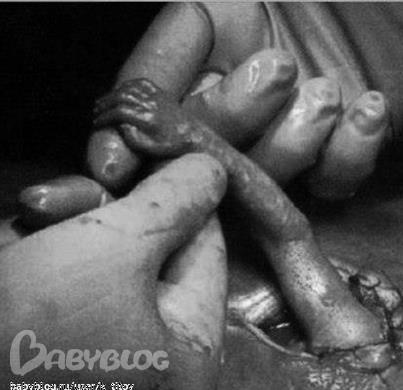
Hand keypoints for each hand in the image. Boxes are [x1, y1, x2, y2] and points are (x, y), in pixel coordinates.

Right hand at [0, 154, 227, 389]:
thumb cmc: (38, 328)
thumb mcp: (116, 251)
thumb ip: (172, 203)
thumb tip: (211, 170)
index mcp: (189, 337)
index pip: (206, 244)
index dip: (183, 194)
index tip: (153, 156)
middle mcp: (155, 340)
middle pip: (151, 243)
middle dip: (105, 207)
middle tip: (72, 189)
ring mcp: (106, 331)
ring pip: (103, 247)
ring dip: (65, 222)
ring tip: (30, 214)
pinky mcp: (62, 324)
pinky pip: (65, 264)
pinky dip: (36, 246)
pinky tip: (12, 247)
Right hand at [87, 3, 389, 200]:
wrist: (373, 14)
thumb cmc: (305, 2)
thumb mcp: (221, 10)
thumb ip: (177, 43)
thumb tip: (141, 90)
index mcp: (196, 89)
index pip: (146, 124)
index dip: (124, 146)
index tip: (115, 167)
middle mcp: (228, 129)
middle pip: (201, 157)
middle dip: (233, 119)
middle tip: (275, 70)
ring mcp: (273, 154)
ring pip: (264, 177)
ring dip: (296, 135)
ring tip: (324, 92)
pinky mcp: (324, 169)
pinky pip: (330, 184)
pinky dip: (348, 150)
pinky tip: (364, 109)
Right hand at [93, 79, 197, 156]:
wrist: (194, 136)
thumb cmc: (172, 146)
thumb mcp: (151, 149)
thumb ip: (133, 138)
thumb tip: (120, 125)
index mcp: (148, 120)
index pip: (119, 112)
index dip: (105, 117)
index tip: (96, 123)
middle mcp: (151, 104)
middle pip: (121, 97)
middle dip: (105, 104)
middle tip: (95, 112)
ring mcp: (157, 96)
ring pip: (129, 88)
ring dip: (113, 94)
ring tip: (103, 103)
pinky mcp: (162, 94)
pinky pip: (141, 83)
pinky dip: (128, 85)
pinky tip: (120, 90)